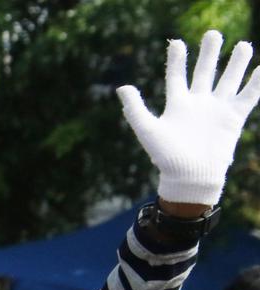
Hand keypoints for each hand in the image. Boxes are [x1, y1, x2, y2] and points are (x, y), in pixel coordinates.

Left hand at [119, 30, 259, 206]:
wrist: (190, 176)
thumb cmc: (166, 157)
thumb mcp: (148, 131)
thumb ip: (136, 109)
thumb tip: (122, 87)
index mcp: (177, 104)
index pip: (177, 75)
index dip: (177, 59)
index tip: (176, 43)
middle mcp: (198, 103)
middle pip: (205, 71)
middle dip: (209, 53)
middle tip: (213, 33)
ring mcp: (217, 108)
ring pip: (228, 79)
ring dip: (236, 62)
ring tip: (242, 44)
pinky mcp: (234, 117)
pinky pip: (248, 96)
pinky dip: (256, 82)